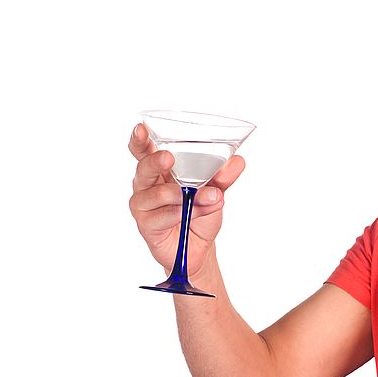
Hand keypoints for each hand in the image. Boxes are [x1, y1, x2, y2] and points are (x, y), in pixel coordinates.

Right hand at [128, 122, 245, 276]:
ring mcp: (144, 206)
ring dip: (184, 196)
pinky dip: (181, 213)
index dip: (139, 140)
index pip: (143, 151)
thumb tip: (238, 161)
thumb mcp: (214, 192)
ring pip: (159, 194)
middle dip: (155, 161)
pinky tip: (190, 213)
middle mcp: (146, 186)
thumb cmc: (199, 214)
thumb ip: (223, 177)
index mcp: (159, 171)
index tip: (140, 128)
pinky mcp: (147, 226)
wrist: (199, 248)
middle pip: (143, 168)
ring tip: (207, 197)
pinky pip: (162, 216)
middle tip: (169, 158)